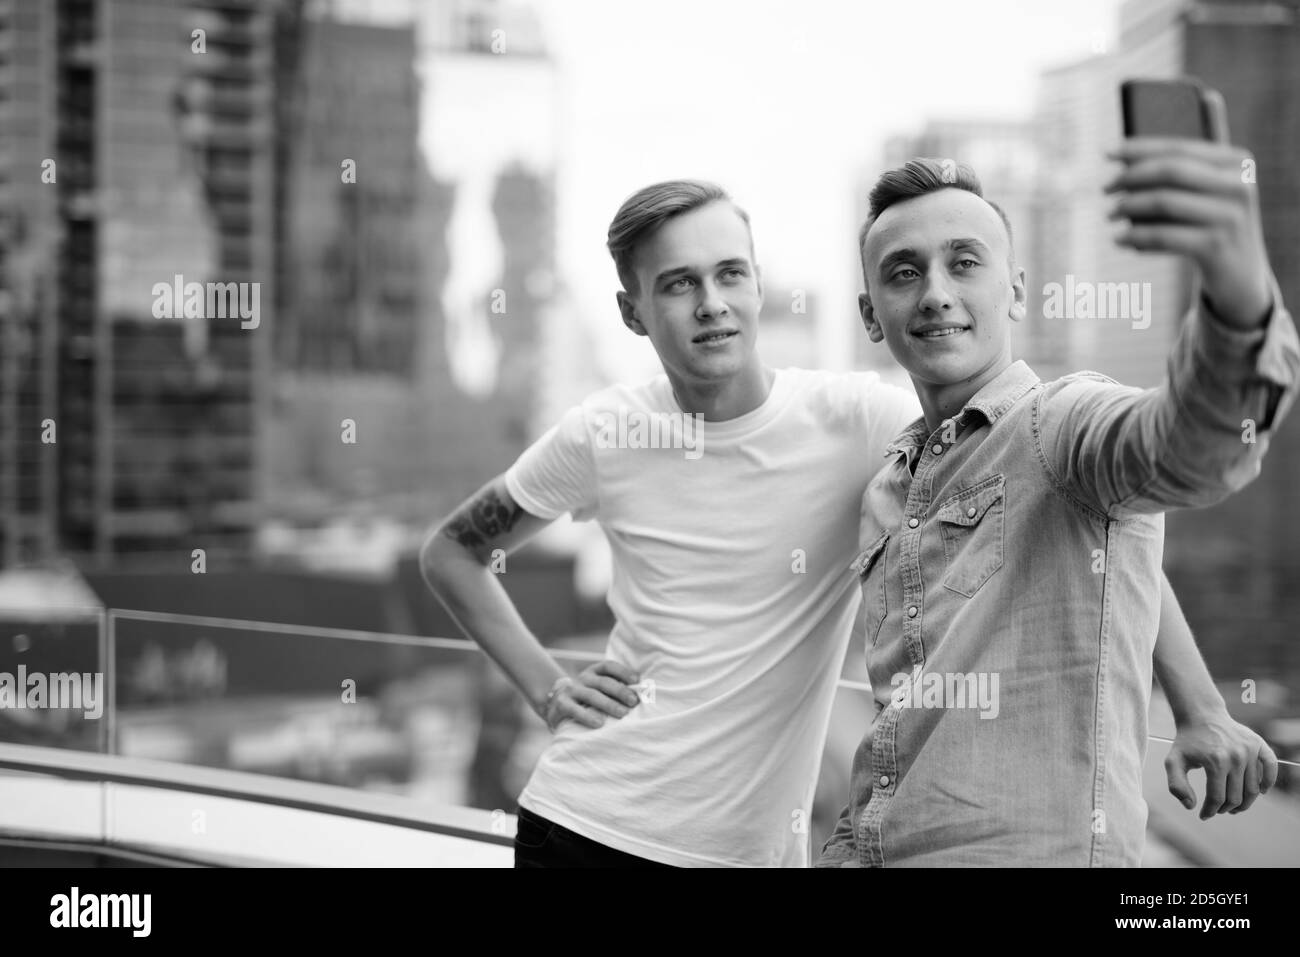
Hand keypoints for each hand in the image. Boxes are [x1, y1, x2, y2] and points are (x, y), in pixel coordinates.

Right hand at [540, 660, 641, 731]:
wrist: (555, 706)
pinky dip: (587, 716)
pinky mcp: (561, 704)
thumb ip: (614, 689)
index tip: (637, 680)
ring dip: (609, 704)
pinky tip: (599, 723)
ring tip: (623, 714)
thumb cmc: (586, 700)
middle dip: (621, 691)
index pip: (608, 666)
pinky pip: (575, 710)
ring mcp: (571, 690)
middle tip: (634, 702)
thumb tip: (642, 695)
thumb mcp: (598, 690)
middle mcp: (582, 678)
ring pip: (592, 695)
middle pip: (603, 682)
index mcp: (593, 672)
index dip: (623, 671)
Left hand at [1106, 106, 1272, 328]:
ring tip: (1111, 214)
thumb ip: (1202, 153)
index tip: (1106, 153)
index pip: (1179, 146)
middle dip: (1130, 178)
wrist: (1241, 274)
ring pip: (1164, 203)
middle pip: (1170, 171)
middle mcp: (1240, 184)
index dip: (1138, 147)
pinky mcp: (1217, 248)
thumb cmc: (1218, 221)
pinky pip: (1165, 237)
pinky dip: (1137, 237)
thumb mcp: (1215, 185)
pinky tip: (1121, 239)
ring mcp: (1231, 217)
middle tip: (1105, 189)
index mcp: (1237, 161)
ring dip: (1128, 208)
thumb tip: (1204, 97)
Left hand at [1164, 712, 1278, 819]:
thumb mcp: (1173, 761)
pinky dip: (1268, 782)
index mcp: (1214, 762)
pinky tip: (1261, 791)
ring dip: (1245, 803)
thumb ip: (1176, 785)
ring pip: (1253, 789)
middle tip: (1218, 810)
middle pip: (1236, 796)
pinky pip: (1270, 767)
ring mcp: (1249, 750)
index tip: (1204, 815)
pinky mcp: (1258, 744)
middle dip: (1226, 808)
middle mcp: (1235, 756)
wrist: (1201, 715)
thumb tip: (1191, 806)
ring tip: (1234, 806)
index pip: (1217, 798)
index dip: (1210, 811)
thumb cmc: (1187, 741)